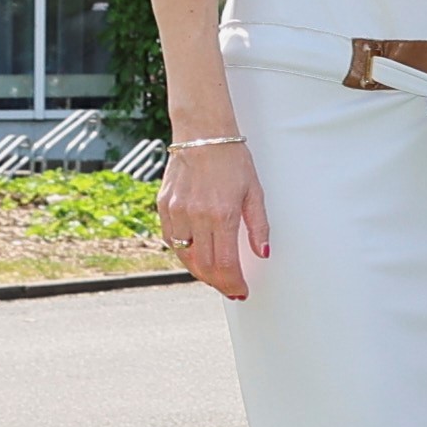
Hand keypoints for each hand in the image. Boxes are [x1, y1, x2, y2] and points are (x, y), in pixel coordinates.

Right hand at [155, 137, 267, 301]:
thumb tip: (263, 253)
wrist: (202, 135)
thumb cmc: (233, 160)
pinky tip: (198, 255)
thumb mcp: (255, 192)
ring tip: (217, 276)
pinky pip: (172, 240)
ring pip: (185, 256)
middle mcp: (195, 216)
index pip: (225, 264)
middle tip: (231, 288)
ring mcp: (176, 212)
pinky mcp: (163, 207)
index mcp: (221, 214)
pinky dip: (185, 253)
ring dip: (201, 271)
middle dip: (219, 283)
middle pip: (204, 265)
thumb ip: (259, 226)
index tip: (241, 291)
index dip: (233, 283)